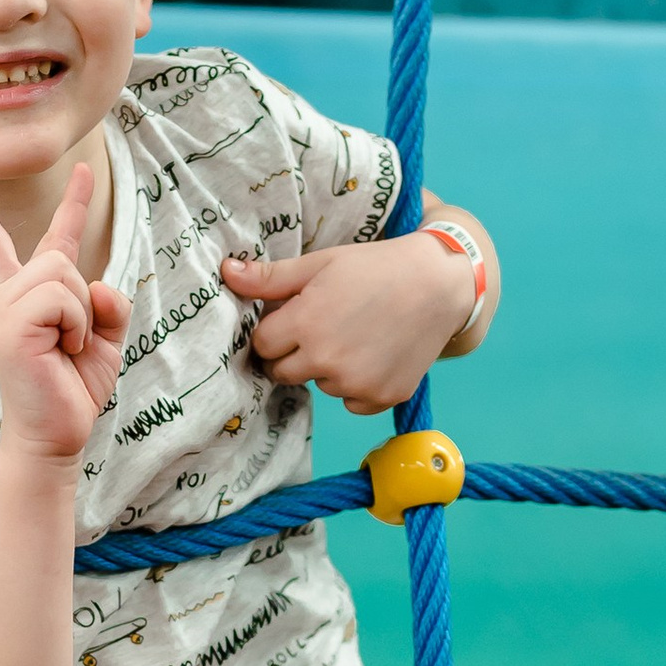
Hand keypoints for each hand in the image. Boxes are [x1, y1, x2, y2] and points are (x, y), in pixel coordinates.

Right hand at [0, 145, 129, 461]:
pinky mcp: (10, 322)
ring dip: (84, 316)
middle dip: (82, 287)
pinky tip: (61, 353)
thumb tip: (98, 283)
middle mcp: (7, 293)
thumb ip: (108, 301)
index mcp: (22, 294)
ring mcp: (4, 306)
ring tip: (67, 349)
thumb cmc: (74, 389)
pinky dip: (78, 326)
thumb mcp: (106, 337)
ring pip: (65, 272)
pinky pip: (64, 296)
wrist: (56, 436)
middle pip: (58, 249)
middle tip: (72, 338)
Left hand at [222, 229, 481, 415]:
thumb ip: (270, 277)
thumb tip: (225, 272)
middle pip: (283, 373)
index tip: (297, 316)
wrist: (439, 283)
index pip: (263, 345)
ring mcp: (355, 383)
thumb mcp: (320, 263)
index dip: (277, 330)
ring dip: (329, 368)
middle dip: (294, 353)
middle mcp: (326, 360)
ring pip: (320, 385)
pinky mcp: (381, 398)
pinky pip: (351, 401)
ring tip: (357, 334)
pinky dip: (358, 385)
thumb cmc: (376, 267)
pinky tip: (376, 353)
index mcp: (304, 325)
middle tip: (323, 327)